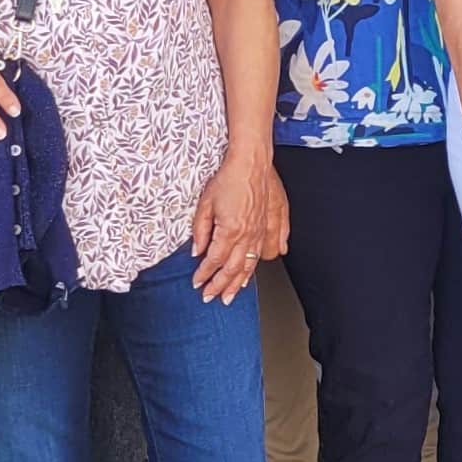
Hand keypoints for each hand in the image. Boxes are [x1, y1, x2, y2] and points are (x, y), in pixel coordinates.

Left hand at [190, 146, 287, 300]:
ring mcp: (258, 233)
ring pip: (247, 266)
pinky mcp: (264, 228)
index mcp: (230, 230)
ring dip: (237, 284)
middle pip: (232, 269)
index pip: (214, 260)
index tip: (197, 283)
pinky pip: (258, 255)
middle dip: (220, 286)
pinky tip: (248, 277)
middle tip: (211, 297)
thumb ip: (200, 230)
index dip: (204, 274)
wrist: (251, 164)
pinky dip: (252, 269)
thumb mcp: (205, 203)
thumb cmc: (229, 178)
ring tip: (229, 296)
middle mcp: (246, 235)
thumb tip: (197, 250)